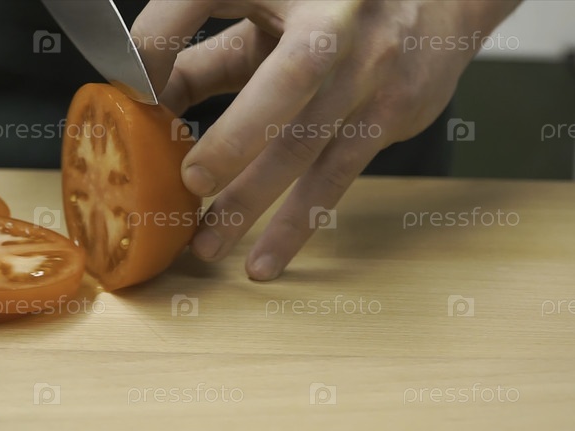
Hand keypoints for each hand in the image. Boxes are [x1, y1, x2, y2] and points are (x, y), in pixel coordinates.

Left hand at [132, 0, 519, 279]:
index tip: (135, 93)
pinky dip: (299, 223)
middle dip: (232, 138)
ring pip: (307, 146)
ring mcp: (371, 74)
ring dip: (253, 200)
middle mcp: (340, 26)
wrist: (439, 0)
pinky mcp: (388, 116)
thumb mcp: (268, 9)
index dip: (167, 43)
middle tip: (187, 183)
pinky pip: (336, 176)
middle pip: (283, 83)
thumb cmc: (335, 7)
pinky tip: (266, 260)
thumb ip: (207, 50)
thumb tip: (146, 99)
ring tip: (209, 244)